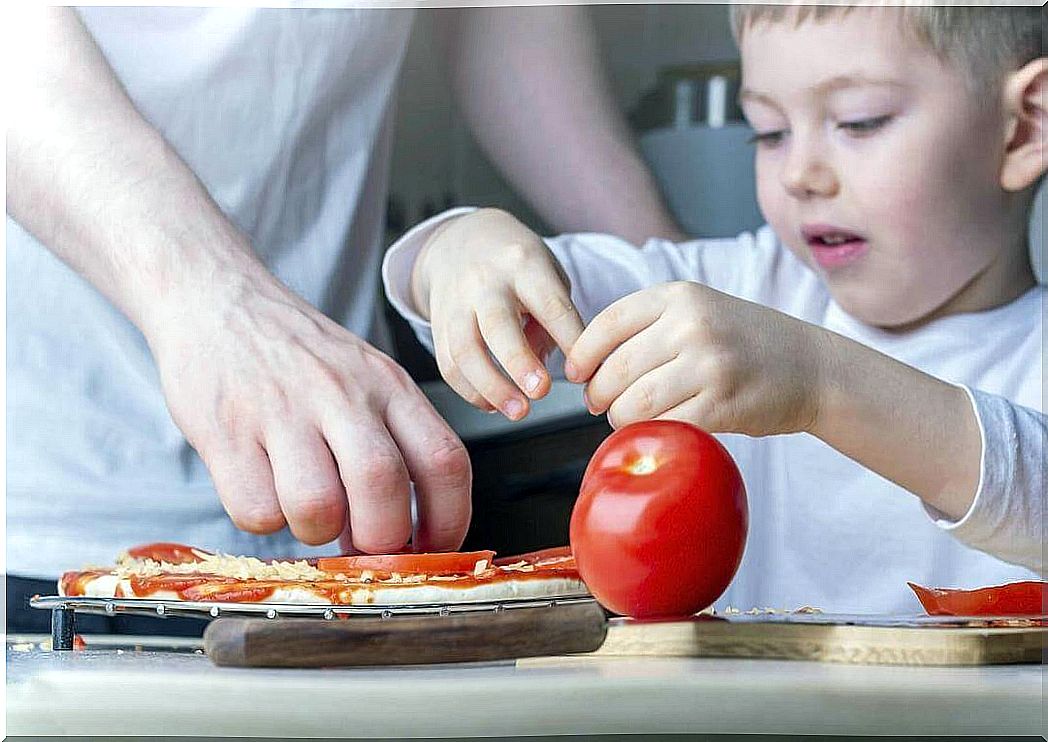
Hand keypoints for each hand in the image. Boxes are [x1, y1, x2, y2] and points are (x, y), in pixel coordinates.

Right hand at [147, 273, 471, 552]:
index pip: (445, 461)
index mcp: (389, 384)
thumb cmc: (299, 356)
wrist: (217, 297)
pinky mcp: (225, 429)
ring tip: (306, 510)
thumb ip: (392, 440)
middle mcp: (342, 393)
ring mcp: (282, 409)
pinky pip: (256, 510)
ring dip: (316, 532)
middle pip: (383, 488)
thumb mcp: (364, 377)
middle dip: (379, 540)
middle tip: (362, 545)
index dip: (448, 520)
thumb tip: (409, 533)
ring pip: (318, 509)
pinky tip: (262, 489)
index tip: (433, 549)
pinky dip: (263, 519)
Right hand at [412, 208, 584, 419]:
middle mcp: (485, 282)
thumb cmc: (517, 265)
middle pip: (497, 325)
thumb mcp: (547, 274)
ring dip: (491, 387)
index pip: (550, 305)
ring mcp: (456, 303)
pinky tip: (493, 404)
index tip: (584, 372)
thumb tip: (558, 369)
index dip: (569, 340)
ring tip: (518, 411)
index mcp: (524, 264)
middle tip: (541, 393)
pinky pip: (448, 363)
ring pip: (464, 349)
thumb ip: (555, 319)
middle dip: (519, 363)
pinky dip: (470, 391)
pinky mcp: (437, 325)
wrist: (461, 241)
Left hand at [566, 281, 825, 435]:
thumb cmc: (744, 343)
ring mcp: (708, 364)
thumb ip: (648, 327)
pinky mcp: (722, 403)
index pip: (606, 325)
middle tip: (602, 405)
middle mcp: (691, 325)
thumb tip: (583, 365)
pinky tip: (662, 428)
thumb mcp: (699, 311)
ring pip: (633, 404)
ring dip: (622, 419)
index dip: (582, 355)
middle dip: (599, 395)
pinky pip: (665, 426)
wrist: (812, 367)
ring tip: (632, 417)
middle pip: (614, 371)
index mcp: (679, 296)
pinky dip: (655, 433)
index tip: (576, 375)